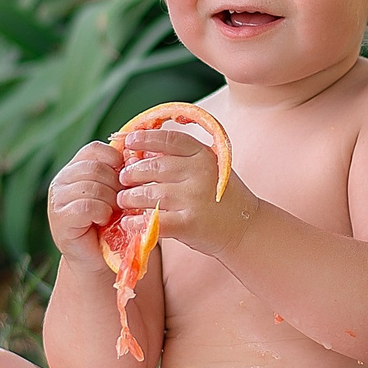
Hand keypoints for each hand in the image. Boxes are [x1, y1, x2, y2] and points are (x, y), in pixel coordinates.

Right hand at [46, 141, 120, 259]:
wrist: (99, 259)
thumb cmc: (111, 224)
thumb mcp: (117, 193)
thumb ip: (121, 173)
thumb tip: (137, 155)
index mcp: (75, 168)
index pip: (95, 149)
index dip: (115, 161)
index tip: (126, 180)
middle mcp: (61, 180)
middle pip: (95, 168)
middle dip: (116, 185)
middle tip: (122, 203)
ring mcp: (57, 199)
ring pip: (92, 186)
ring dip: (111, 201)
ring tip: (113, 214)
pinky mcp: (60, 219)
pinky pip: (87, 205)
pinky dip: (102, 213)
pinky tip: (104, 221)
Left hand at [115, 128, 257, 257]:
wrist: (245, 228)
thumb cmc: (221, 197)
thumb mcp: (208, 167)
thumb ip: (181, 158)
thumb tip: (142, 151)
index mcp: (203, 155)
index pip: (169, 139)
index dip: (144, 138)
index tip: (127, 141)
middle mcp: (199, 173)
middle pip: (154, 166)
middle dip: (132, 172)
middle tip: (122, 177)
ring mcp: (194, 198)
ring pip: (149, 192)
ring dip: (130, 196)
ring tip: (123, 199)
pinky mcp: (188, 223)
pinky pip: (154, 220)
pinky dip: (137, 221)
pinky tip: (128, 221)